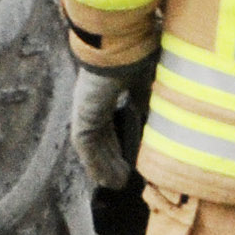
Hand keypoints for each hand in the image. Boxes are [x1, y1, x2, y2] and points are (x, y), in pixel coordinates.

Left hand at [70, 63, 139, 192]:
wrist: (122, 49)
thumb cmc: (136, 59)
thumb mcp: (145, 84)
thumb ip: (144, 102)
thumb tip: (152, 122)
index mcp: (105, 93)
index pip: (108, 125)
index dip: (116, 144)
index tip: (127, 159)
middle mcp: (92, 103)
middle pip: (100, 139)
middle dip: (110, 159)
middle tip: (122, 179)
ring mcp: (85, 110)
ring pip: (92, 146)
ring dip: (103, 167)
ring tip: (115, 184)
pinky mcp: (82, 116)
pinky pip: (86, 148)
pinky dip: (94, 164)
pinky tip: (102, 179)